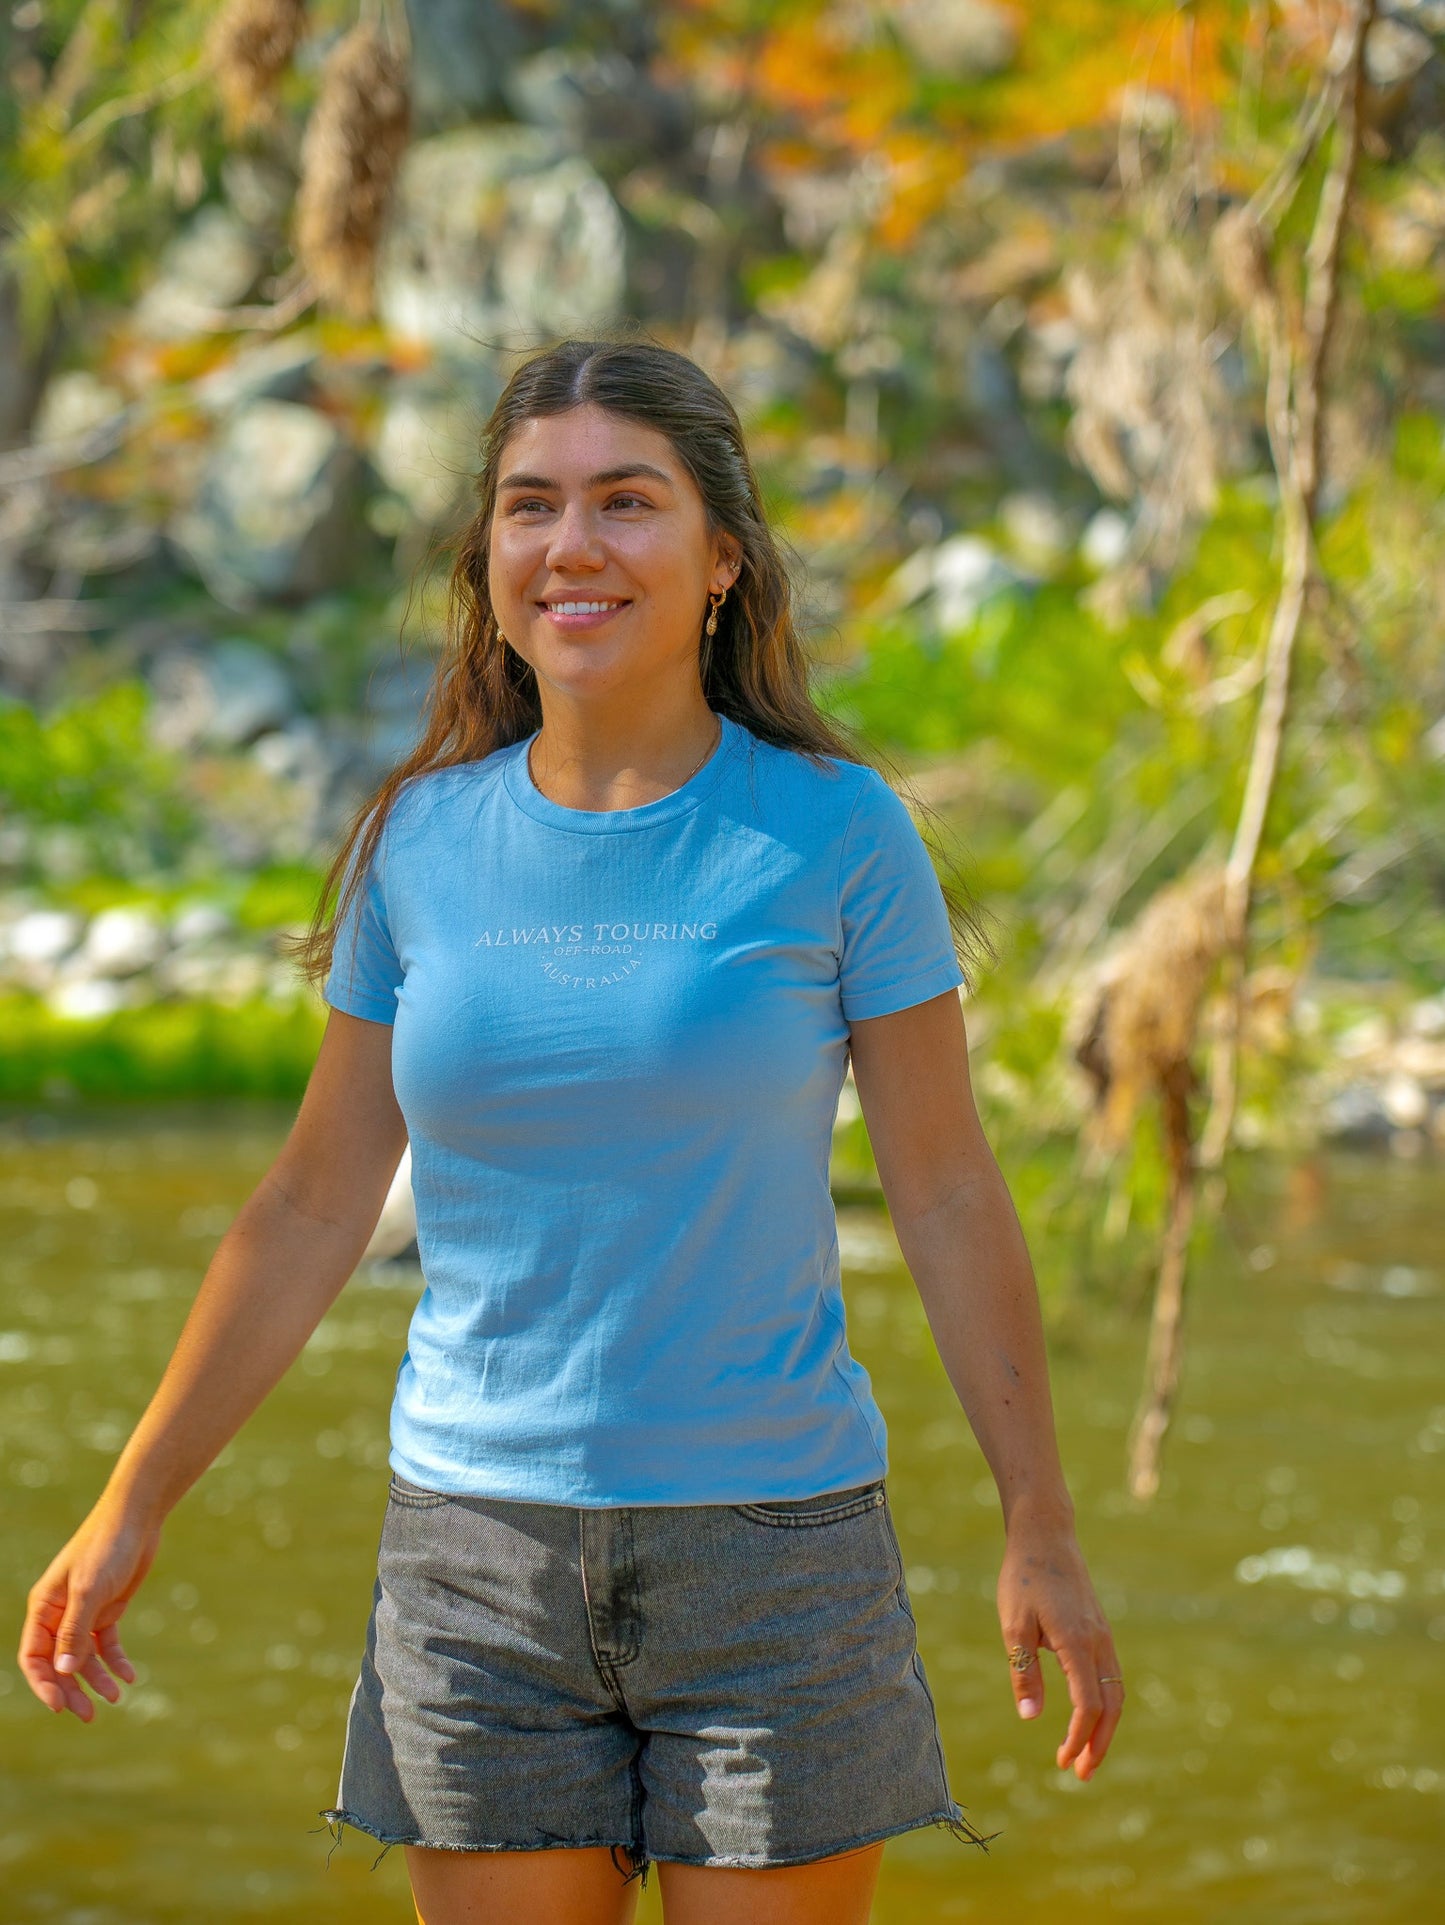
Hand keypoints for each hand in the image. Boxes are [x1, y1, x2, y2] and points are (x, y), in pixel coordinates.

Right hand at [19, 1499, 159, 1720]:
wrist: (137, 1518)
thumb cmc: (106, 1547)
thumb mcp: (89, 1591)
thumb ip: (75, 1631)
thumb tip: (64, 1671)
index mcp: (44, 1608)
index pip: (34, 1657)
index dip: (43, 1683)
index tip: (59, 1706)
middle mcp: (60, 1614)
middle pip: (59, 1662)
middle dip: (72, 1690)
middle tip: (88, 1715)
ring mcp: (85, 1613)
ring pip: (85, 1657)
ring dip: (97, 1679)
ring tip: (116, 1697)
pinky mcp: (109, 1609)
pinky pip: (108, 1644)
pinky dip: (116, 1661)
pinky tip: (129, 1676)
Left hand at [997, 1512, 1123, 1779]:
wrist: (1045, 1534)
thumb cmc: (1024, 1578)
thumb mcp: (1013, 1624)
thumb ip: (1023, 1670)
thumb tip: (1031, 1717)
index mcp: (1078, 1642)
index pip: (1088, 1705)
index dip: (1079, 1738)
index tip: (1063, 1761)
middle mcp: (1098, 1642)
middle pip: (1111, 1706)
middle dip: (1099, 1743)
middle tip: (1081, 1774)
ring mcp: (1103, 1635)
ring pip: (1115, 1692)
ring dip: (1104, 1727)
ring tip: (1084, 1754)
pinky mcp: (1099, 1629)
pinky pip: (1110, 1675)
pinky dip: (1104, 1704)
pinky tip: (1087, 1714)